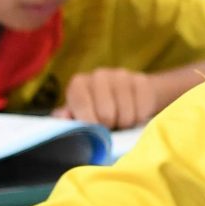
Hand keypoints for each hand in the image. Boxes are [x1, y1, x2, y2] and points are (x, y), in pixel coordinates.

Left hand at [54, 68, 168, 128]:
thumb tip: (62, 117)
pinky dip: (139, 118)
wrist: (128, 95)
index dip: (90, 125)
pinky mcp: (142, 80)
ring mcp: (121, 75)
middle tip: (109, 125)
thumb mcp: (78, 114)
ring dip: (125, 124)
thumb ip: (67, 118)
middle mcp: (98, 75)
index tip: (94, 130)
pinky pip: (142, 110)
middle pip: (106, 115)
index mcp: (79, 83)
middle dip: (109, 126)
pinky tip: (134, 112)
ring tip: (121, 119)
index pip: (82, 109)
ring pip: (125, 115)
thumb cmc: (97, 109)